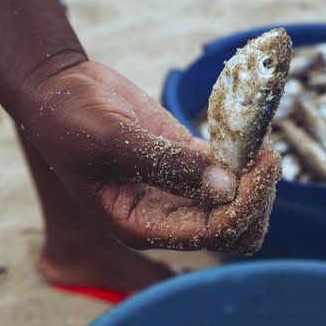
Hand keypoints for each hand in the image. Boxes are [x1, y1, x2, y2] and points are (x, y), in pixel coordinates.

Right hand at [20, 60, 281, 254]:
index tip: (261, 165)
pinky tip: (252, 135)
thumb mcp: (113, 140)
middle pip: (233, 231)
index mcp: (143, 226)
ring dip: (256, 181)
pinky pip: (229, 173)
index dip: (244, 205)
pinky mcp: (187, 162)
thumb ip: (167, 164)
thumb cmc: (72, 120)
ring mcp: (179, 190)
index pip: (213, 234)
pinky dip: (246, 159)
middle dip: (256, 200)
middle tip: (267, 156)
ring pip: (237, 206)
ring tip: (261, 144)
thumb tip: (224, 186)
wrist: (59, 91)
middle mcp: (165, 216)